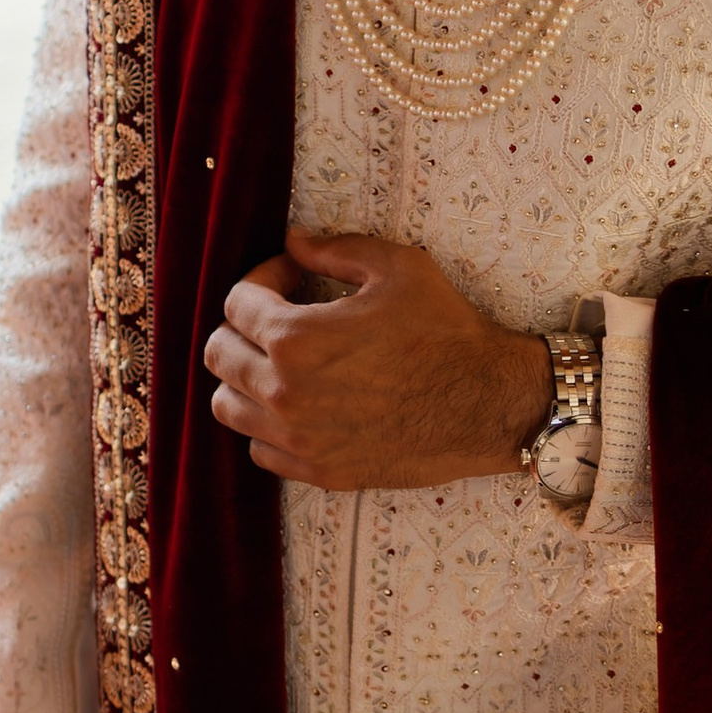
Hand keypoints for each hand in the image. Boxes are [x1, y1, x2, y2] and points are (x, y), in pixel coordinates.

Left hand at [203, 228, 551, 489]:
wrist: (491, 403)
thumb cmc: (448, 330)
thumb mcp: (397, 267)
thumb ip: (334, 249)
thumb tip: (293, 241)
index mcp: (295, 339)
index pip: (237, 303)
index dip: (264, 279)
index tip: (291, 279)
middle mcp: (284, 394)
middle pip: (220, 354)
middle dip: (242, 326)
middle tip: (278, 317)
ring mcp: (299, 439)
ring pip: (228, 405)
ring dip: (246, 376)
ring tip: (281, 362)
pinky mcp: (319, 470)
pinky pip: (259, 448)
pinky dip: (266, 423)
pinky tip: (299, 403)